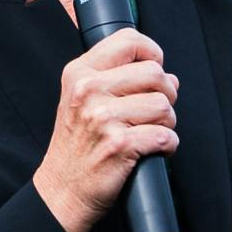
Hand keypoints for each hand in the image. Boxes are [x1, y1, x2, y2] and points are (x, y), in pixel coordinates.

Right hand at [33, 29, 179, 231]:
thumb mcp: (82, 101)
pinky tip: (152, 149)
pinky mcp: (119, 145)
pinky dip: (167, 145)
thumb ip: (119, 80)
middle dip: (166, 94)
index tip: (154, 70)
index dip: (152, 53)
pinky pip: (164, 136)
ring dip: (166, 123)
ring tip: (149, 131)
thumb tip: (169, 77)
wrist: (62, 190)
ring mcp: (102, 118)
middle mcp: (88, 91)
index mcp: (80, 73)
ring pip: (164, 105)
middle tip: (154, 110)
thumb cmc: (76, 146)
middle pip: (155, 73)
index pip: (129, 40)